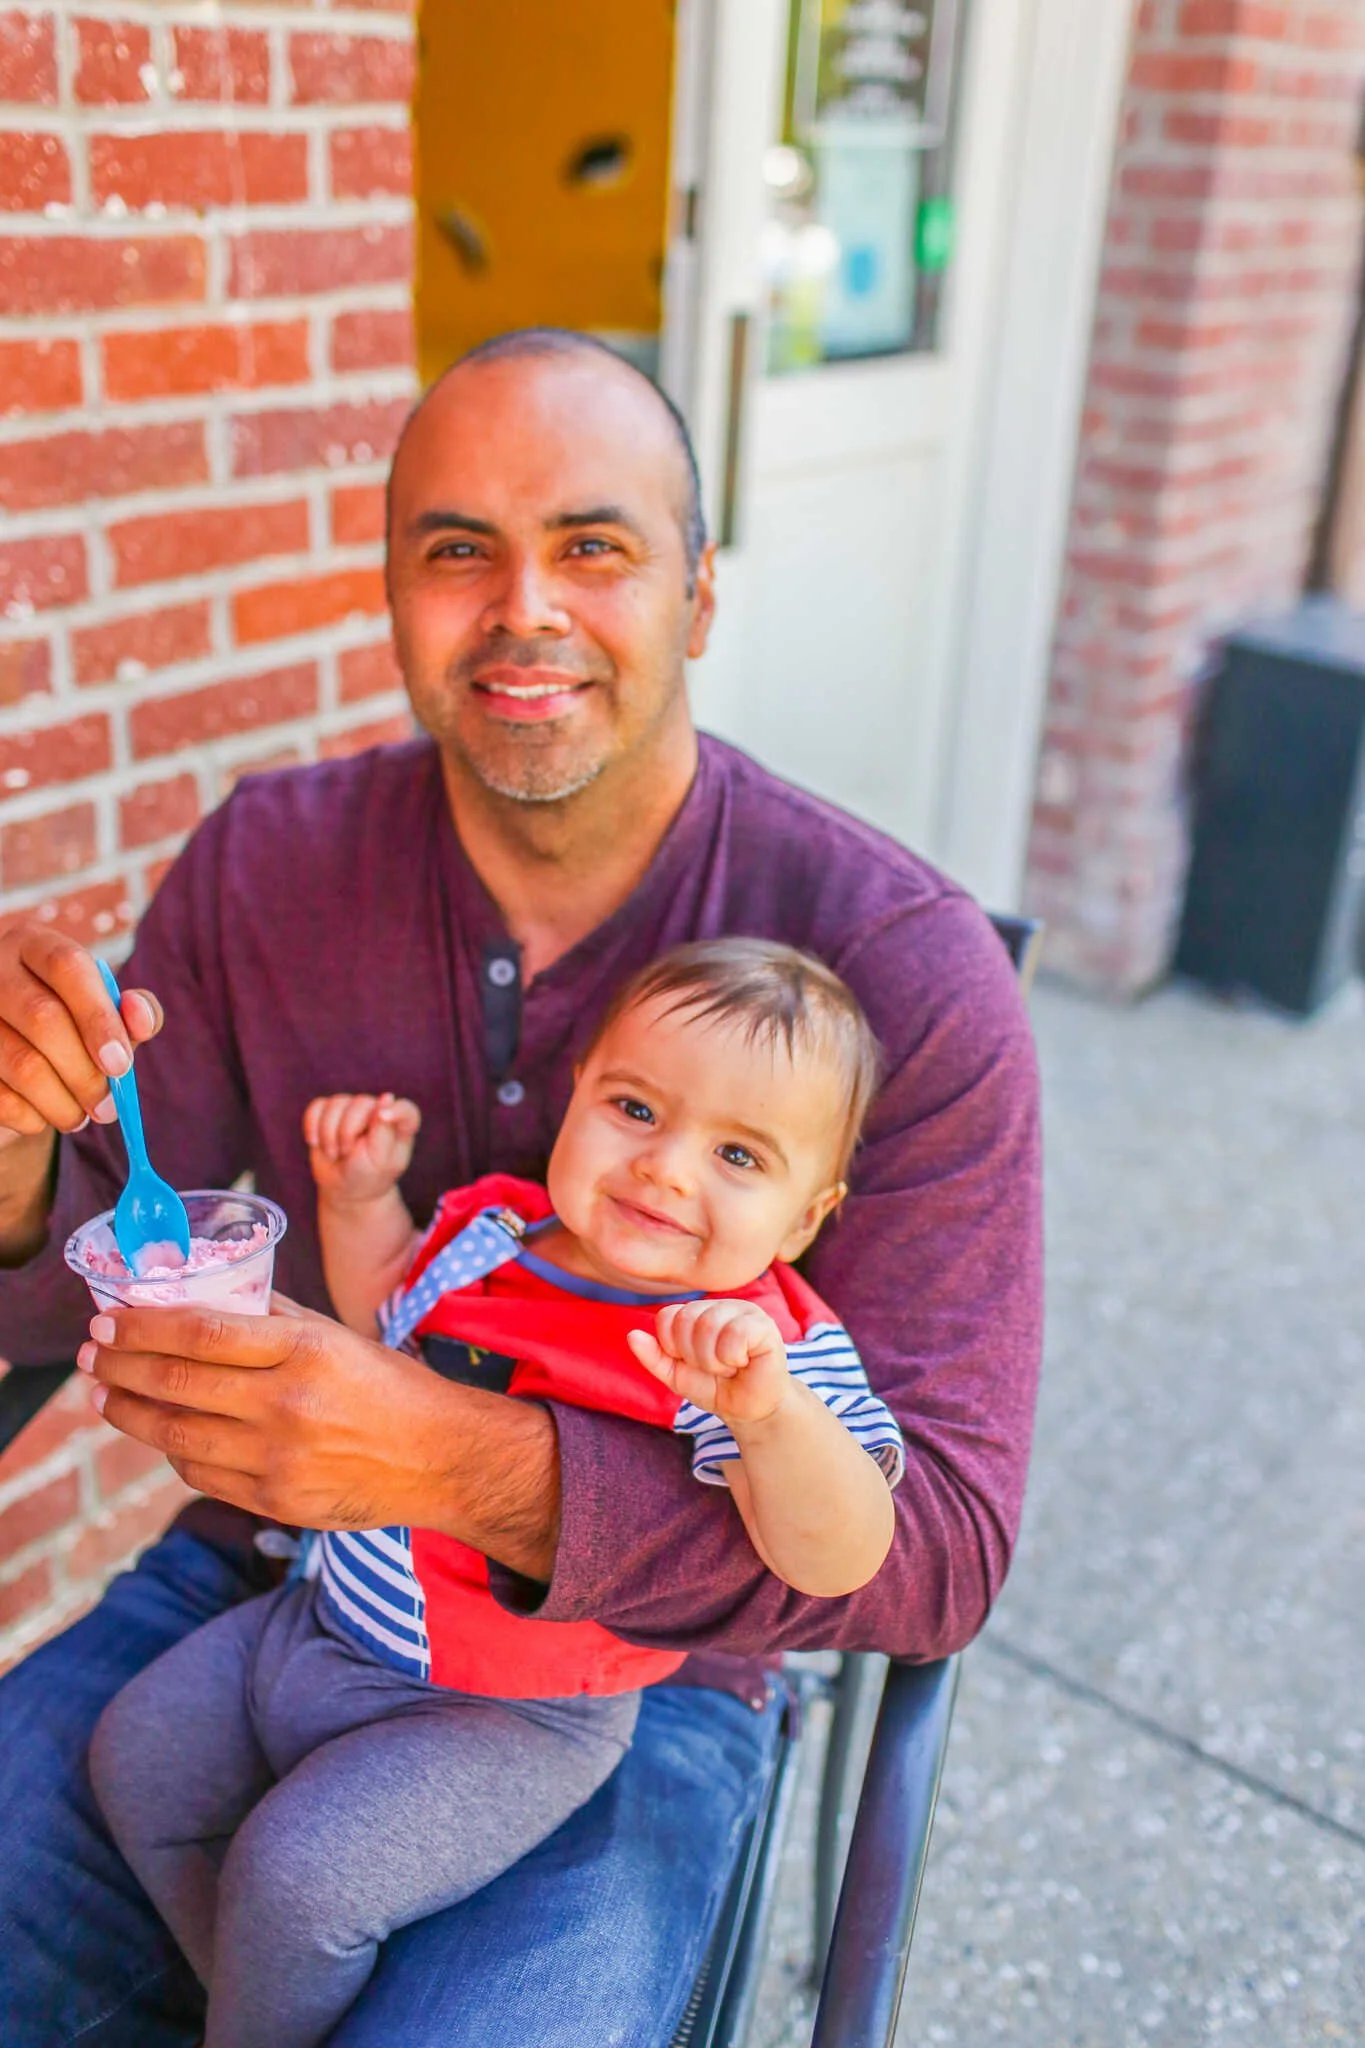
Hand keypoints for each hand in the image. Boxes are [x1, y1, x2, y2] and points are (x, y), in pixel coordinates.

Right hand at [0, 924, 160, 1143]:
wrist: (16, 1054)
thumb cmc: (73, 1026)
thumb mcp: (106, 1011)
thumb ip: (134, 1013)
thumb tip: (141, 1018)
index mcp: (35, 946)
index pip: (68, 967)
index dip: (99, 1017)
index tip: (121, 1066)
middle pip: (43, 1018)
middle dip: (85, 1073)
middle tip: (107, 1108)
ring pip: (21, 1064)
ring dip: (62, 1103)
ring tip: (81, 1117)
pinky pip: (0, 1097)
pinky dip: (31, 1117)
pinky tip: (44, 1115)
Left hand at [79, 1298, 465, 1529]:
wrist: (440, 1458)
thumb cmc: (388, 1386)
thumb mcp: (335, 1335)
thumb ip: (270, 1319)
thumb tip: (198, 1302)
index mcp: (305, 1350)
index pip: (200, 1333)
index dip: (141, 1326)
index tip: (106, 1320)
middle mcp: (288, 1405)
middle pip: (176, 1383)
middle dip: (118, 1367)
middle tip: (90, 1355)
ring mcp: (279, 1459)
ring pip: (176, 1436)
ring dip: (129, 1413)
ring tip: (105, 1397)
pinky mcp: (276, 1502)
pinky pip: (201, 1475)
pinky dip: (174, 1451)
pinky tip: (164, 1434)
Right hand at [303, 1092, 420, 1202]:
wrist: (344, 1187)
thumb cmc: (368, 1175)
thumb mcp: (379, 1160)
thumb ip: (384, 1130)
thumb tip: (386, 1097)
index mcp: (399, 1126)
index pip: (406, 1110)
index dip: (395, 1110)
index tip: (382, 1117)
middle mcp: (378, 1111)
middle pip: (360, 1104)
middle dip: (347, 1133)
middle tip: (346, 1154)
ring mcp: (352, 1109)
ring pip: (335, 1104)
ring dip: (328, 1134)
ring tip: (334, 1153)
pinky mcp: (329, 1111)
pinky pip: (316, 1107)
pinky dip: (312, 1127)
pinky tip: (316, 1143)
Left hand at [627, 1300, 791, 1425]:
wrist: (748, 1411)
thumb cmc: (716, 1388)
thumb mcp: (677, 1375)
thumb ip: (654, 1356)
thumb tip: (632, 1335)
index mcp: (698, 1312)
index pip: (668, 1316)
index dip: (673, 1347)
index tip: (692, 1363)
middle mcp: (721, 1306)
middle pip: (686, 1320)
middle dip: (694, 1357)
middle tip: (714, 1368)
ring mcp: (744, 1311)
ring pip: (708, 1325)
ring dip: (714, 1361)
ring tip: (728, 1366)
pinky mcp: (764, 1325)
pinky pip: (735, 1332)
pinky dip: (732, 1357)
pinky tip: (743, 1362)